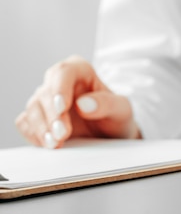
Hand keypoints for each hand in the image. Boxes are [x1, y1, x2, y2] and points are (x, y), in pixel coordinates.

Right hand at [15, 55, 140, 147]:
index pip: (64, 71)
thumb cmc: (116, 116)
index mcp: (81, 70)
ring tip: (55, 143)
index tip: (62, 107)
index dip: (60, 88)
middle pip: (46, 92)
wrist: (110, 135)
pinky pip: (25, 122)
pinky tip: (47, 143)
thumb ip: (107, 104)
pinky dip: (33, 134)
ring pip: (32, 108)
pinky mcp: (37, 117)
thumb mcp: (121, 109)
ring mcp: (46, 99)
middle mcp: (59, 81)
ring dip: (41, 127)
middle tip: (63, 135)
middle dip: (53, 116)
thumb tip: (83, 104)